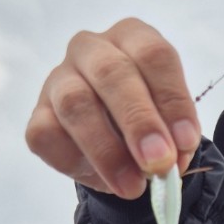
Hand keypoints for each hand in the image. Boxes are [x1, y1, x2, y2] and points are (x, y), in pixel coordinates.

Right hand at [25, 18, 201, 198]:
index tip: (185, 142)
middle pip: (112, 73)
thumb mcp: (170, 125)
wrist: (115, 144)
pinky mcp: (38, 114)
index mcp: (132, 38)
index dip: (172, 100)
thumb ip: (174, 138)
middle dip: (138, 121)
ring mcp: (59, 79)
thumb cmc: (148, 122)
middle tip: (158, 162)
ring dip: (107, 149)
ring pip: (75, 103)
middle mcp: (91, 49)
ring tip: (132, 185)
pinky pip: (48, 134)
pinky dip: (76, 162)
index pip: (153, 55)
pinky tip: (101, 178)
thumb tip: (167, 162)